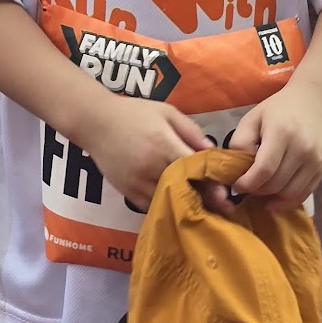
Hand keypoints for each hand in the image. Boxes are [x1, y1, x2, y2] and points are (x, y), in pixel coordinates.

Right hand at [79, 98, 211, 211]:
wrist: (95, 122)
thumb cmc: (134, 113)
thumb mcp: (166, 112)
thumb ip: (190, 130)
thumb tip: (212, 150)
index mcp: (162, 143)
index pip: (193, 168)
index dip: (211, 181)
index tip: (226, 191)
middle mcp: (150, 166)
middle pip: (184, 189)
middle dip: (205, 199)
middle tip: (224, 208)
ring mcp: (137, 182)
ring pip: (168, 201)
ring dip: (187, 206)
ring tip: (206, 210)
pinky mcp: (127, 192)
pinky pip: (151, 206)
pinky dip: (166, 207)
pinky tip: (179, 208)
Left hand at [223, 80, 321, 210]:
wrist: (316, 101)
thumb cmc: (279, 109)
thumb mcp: (253, 118)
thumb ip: (241, 142)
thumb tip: (237, 169)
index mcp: (282, 132)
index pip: (264, 169)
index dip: (247, 184)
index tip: (236, 186)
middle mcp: (303, 148)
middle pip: (276, 184)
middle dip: (257, 191)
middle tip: (246, 187)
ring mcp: (316, 159)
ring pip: (290, 193)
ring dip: (271, 198)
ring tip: (259, 191)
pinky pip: (304, 193)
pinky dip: (287, 201)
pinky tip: (274, 200)